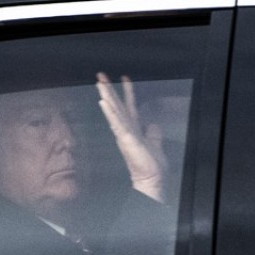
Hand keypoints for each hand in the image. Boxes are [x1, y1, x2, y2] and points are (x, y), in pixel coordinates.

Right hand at [96, 72, 166, 202]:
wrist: (151, 179)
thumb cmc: (152, 165)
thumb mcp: (155, 144)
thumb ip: (153, 133)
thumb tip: (152, 123)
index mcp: (134, 129)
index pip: (129, 106)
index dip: (127, 92)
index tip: (125, 78)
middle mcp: (126, 129)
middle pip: (117, 106)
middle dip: (109, 89)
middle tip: (101, 75)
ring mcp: (124, 133)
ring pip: (114, 111)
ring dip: (107, 96)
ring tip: (99, 83)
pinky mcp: (125, 138)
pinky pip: (116, 122)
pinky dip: (110, 112)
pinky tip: (103, 102)